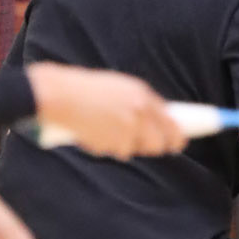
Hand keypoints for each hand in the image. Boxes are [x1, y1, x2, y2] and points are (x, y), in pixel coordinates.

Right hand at [27, 63, 186, 158]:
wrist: (60, 95)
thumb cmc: (84, 89)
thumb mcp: (117, 87)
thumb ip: (137, 102)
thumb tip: (154, 121)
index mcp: (142, 94)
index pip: (170, 120)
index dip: (176, 135)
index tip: (178, 142)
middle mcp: (140, 111)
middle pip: (158, 143)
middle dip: (152, 147)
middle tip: (139, 144)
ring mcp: (127, 128)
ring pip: (134, 149)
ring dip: (122, 145)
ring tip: (104, 128)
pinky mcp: (113, 142)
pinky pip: (115, 151)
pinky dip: (105, 146)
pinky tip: (93, 132)